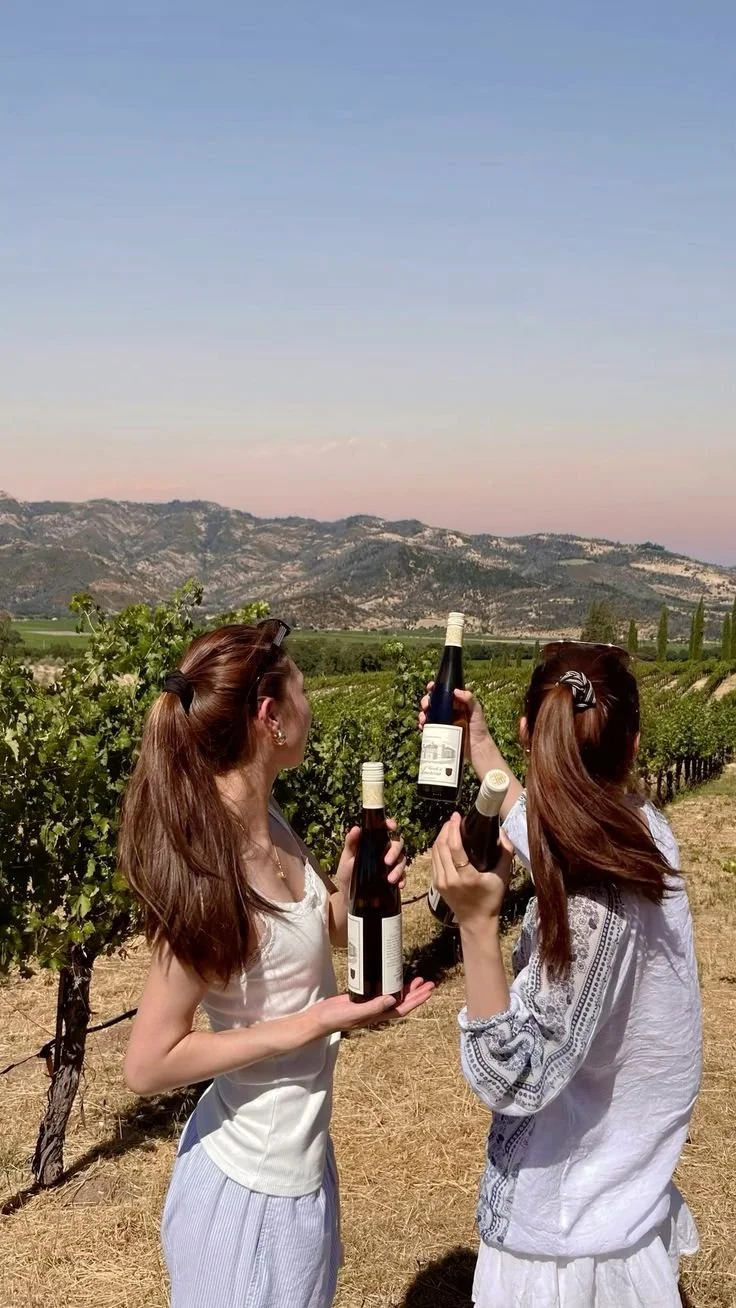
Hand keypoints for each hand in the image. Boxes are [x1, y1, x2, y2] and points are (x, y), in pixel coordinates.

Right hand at [314, 977, 434, 1036]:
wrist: (321, 1018)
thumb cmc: (337, 1018)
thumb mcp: (356, 1012)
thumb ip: (373, 1007)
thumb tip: (393, 1000)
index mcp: (378, 1015)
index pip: (403, 1008)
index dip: (417, 1000)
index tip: (428, 991)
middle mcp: (377, 1010)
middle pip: (402, 1001)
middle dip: (417, 993)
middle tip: (430, 983)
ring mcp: (371, 1004)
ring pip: (394, 996)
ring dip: (407, 989)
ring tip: (418, 980)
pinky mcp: (363, 997)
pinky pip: (382, 991)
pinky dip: (391, 985)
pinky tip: (393, 978)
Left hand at [335, 819, 405, 900]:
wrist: (349, 895)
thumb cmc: (347, 872)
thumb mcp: (346, 857)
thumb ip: (351, 842)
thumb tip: (356, 828)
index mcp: (374, 842)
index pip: (385, 830)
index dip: (390, 825)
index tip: (392, 826)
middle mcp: (385, 850)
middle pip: (397, 843)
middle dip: (395, 851)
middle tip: (386, 861)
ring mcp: (391, 864)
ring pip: (402, 859)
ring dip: (398, 869)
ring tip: (390, 879)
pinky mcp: (394, 877)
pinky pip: (403, 876)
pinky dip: (403, 879)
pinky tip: (399, 885)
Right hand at [419, 683, 492, 777]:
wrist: (477, 748)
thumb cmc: (479, 728)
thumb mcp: (477, 712)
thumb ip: (470, 700)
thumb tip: (456, 691)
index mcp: (456, 703)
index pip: (444, 692)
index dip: (435, 688)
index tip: (430, 687)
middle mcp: (448, 711)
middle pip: (433, 702)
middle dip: (426, 701)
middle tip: (426, 705)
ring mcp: (443, 722)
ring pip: (428, 713)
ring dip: (422, 713)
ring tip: (423, 718)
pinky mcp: (440, 732)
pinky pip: (428, 727)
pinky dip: (423, 725)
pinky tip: (423, 726)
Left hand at [431, 813, 512, 925]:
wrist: (477, 921)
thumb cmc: (492, 898)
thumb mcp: (503, 875)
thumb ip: (505, 851)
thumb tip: (500, 831)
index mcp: (467, 877)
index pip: (455, 847)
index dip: (454, 828)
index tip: (457, 816)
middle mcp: (450, 879)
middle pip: (441, 846)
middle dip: (446, 828)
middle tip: (454, 819)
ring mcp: (441, 882)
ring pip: (435, 852)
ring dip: (441, 836)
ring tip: (450, 827)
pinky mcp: (436, 884)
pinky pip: (433, 860)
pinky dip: (438, 847)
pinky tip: (445, 840)